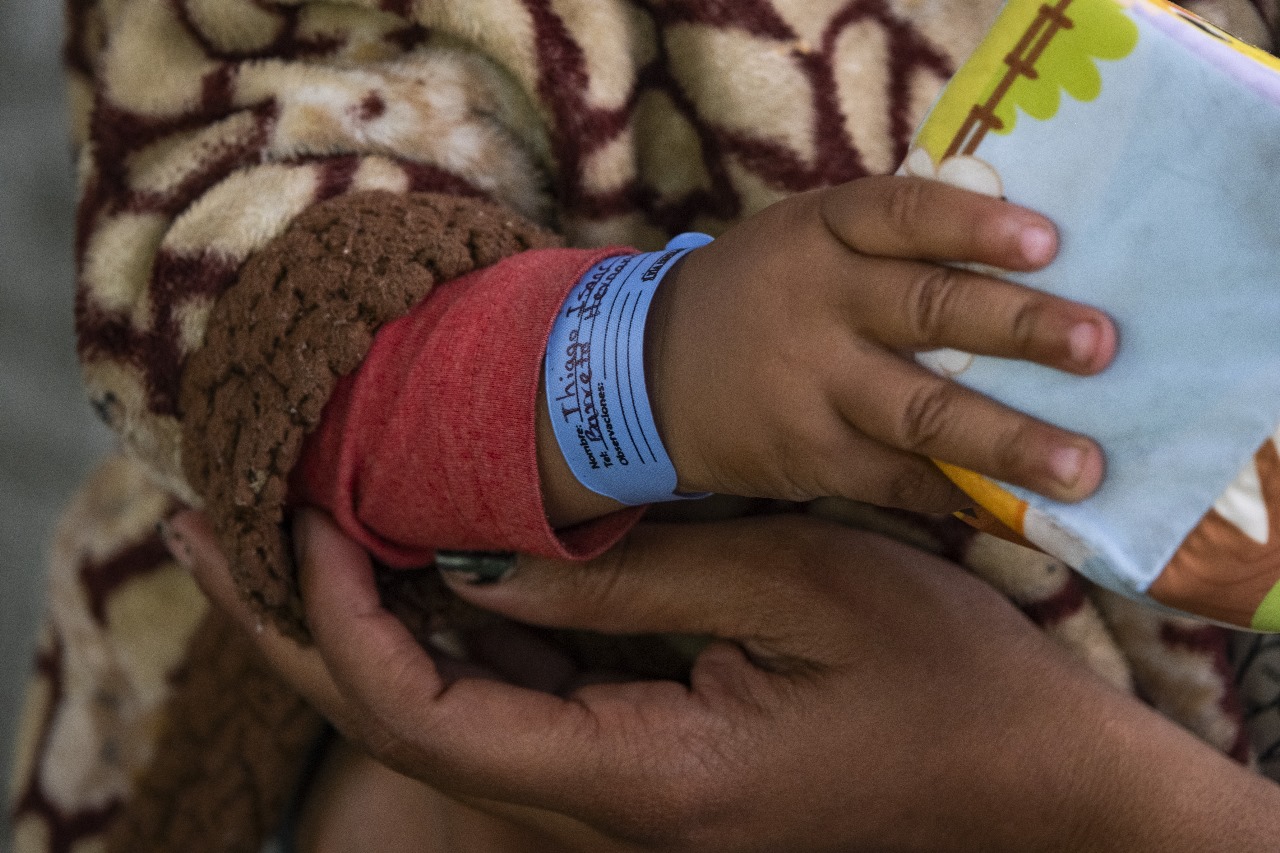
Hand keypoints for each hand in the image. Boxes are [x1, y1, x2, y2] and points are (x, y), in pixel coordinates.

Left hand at [172, 508, 1279, 851]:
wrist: (1039, 785)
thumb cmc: (946, 677)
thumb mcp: (800, 585)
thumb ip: (636, 579)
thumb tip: (488, 563)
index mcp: (646, 780)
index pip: (428, 715)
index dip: (341, 619)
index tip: (306, 517)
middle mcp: (615, 817)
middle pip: (406, 740)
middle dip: (300, 638)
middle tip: (221, 540)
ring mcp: (632, 809)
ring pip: (450, 736)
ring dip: (363, 642)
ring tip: (293, 547)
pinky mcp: (657, 782)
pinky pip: (520, 725)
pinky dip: (451, 653)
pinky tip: (426, 583)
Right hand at [646, 175, 1116, 510]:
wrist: (645, 373)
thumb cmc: (755, 293)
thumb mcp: (801, 239)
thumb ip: (887, 240)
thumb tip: (1020, 251)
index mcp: (822, 235)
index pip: (903, 216)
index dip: (974, 228)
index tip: (1048, 243)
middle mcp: (819, 306)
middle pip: (930, 312)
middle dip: (1020, 330)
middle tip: (1099, 347)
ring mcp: (812, 387)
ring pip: (923, 413)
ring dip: (1008, 440)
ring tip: (1081, 467)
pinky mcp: (808, 455)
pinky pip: (895, 480)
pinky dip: (959, 495)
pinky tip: (1017, 510)